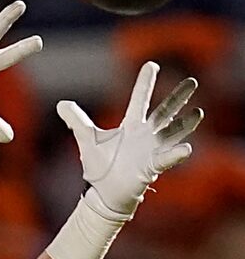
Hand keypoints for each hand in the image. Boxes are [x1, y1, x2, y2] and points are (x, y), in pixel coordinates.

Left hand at [58, 63, 202, 217]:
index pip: (140, 100)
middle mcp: (145, 134)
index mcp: (131, 125)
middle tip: (192, 82)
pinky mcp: (151, 167)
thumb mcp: (87, 140)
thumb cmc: (100, 166)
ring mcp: (151, 150)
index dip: (145, 83)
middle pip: (164, 111)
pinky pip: (166, 159)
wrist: (103, 194)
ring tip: (197, 114)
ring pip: (171, 133)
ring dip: (184, 125)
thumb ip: (77, 121)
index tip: (151, 64)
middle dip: (178, 97)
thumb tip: (61, 104)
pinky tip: (186, 149)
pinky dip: (175, 155)